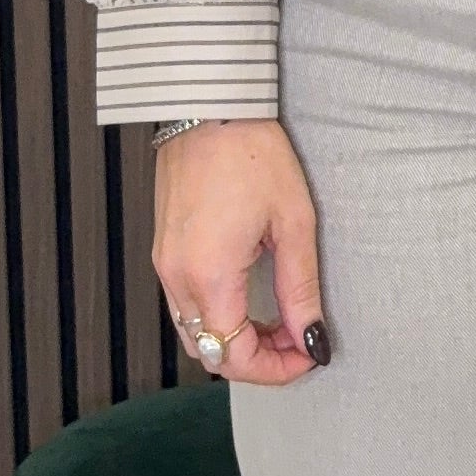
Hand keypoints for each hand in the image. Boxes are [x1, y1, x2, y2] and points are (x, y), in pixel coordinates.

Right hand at [153, 121, 327, 381]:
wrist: (209, 106)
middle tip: (298, 339)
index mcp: (209, 276)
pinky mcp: (164, 250)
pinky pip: (185, 306)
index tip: (309, 354)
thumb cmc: (253, 153)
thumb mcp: (294, 223)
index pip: (235, 357)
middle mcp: (177, 278)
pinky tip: (251, 299)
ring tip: (280, 319)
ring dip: (237, 339)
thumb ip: (300, 290)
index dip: (276, 369)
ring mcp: (164, 264)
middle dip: (257, 359)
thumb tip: (312, 339)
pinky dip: (218, 317)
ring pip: (195, 333)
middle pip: (210, 353)